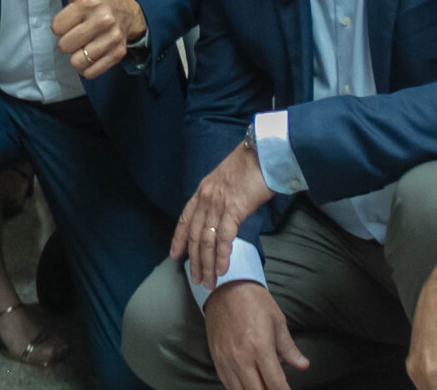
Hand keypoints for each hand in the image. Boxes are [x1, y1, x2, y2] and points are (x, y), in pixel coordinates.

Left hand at [50, 0, 142, 78]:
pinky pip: (92, 72)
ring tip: (81, 46)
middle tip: (73, 35)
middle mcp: (103, 20)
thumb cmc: (95, 1)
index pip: (57, 26)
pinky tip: (89, 56)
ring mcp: (112, 38)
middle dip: (66, 42)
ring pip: (78, 61)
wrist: (125, 13)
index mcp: (90, 3)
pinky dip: (87, 68)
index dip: (59, 26)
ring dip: (76, 56)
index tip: (67, 22)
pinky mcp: (118, 54)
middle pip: (65, 46)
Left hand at [173, 141, 272, 284]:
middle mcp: (206, 199)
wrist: (262, 154)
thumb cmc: (250, 167)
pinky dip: (222, 256)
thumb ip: (222, 200)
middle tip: (197, 280)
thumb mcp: (227, 183)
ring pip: (208, 241)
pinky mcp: (233, 209)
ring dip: (208, 264)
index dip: (178, 239)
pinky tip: (222, 269)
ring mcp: (218, 204)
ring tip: (210, 282)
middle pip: (195, 236)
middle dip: (195, 261)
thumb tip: (225, 218)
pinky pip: (224, 238)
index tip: (173, 255)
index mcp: (202, 192)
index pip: (185, 219)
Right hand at [203, 282, 308, 389]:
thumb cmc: (254, 301)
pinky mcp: (217, 358)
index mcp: (260, 347)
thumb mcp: (277, 321)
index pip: (276, 384)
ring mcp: (226, 360)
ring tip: (265, 387)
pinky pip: (227, 384)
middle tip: (278, 389)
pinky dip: (239, 389)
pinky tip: (249, 386)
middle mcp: (241, 357)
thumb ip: (289, 348)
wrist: (225, 287)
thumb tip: (303, 365)